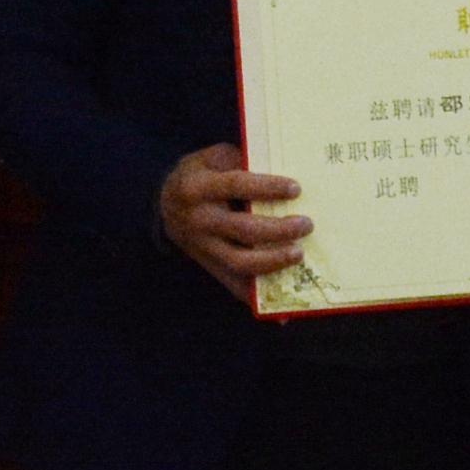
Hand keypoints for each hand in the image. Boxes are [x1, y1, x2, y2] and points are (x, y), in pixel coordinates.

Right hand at [158, 144, 310, 301]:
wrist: (163, 203)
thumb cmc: (197, 175)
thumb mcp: (210, 158)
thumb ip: (239, 160)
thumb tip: (277, 167)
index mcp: (197, 188)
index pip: (236, 186)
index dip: (266, 187)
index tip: (296, 188)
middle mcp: (199, 220)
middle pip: (243, 229)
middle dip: (278, 229)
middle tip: (306, 224)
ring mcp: (203, 247)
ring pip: (240, 262)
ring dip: (272, 261)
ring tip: (298, 254)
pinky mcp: (208, 265)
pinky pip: (233, 285)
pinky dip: (256, 298)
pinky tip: (279, 312)